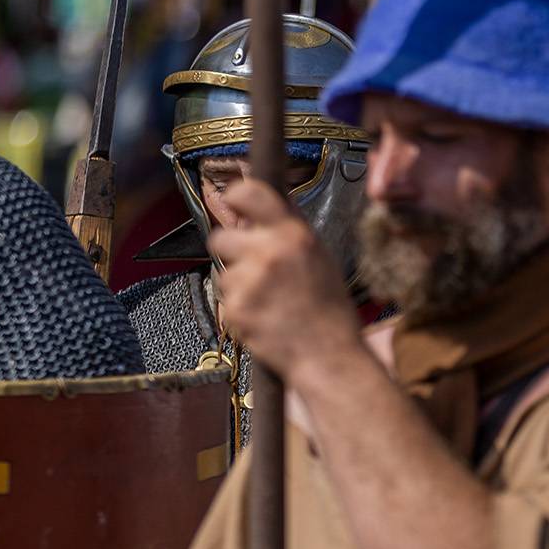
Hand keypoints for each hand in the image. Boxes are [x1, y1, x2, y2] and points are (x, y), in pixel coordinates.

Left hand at [208, 178, 362, 382]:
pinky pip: (225, 299)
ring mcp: (249, 282)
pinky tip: (263, 316)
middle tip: (251, 266)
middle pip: (220, 237)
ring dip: (237, 283)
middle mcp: (268, 252)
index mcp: (293, 235)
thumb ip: (292, 230)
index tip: (235, 203)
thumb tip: (271, 203)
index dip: (235, 197)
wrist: (328, 355)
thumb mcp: (321, 257)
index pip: (247, 193)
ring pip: (223, 272)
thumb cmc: (329, 308)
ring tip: (266, 299)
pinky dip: (239, 308)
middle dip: (231, 251)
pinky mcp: (235, 309)